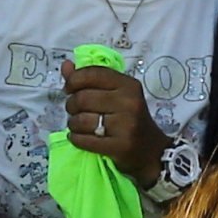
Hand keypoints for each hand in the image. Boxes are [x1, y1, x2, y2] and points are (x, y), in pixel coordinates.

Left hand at [58, 54, 155, 169]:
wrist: (151, 151)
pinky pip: (84, 140)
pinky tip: (78, 137)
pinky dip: (75, 138)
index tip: (69, 89)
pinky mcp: (120, 146)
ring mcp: (126, 125)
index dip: (73, 80)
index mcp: (128, 85)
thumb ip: (90, 79)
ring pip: (81, 120)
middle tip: (74, 111)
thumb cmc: (130, 119)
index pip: (92, 74)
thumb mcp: (117, 94)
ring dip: (72, 124)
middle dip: (71, 105)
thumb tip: (66, 66)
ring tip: (77, 125)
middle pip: (82, 98)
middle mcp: (129, 103)